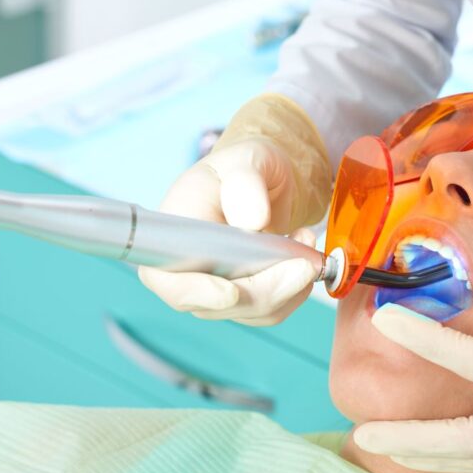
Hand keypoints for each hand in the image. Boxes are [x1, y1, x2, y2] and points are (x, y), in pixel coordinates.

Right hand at [138, 138, 317, 325]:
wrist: (267, 181)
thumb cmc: (248, 167)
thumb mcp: (248, 160)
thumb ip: (246, 183)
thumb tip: (253, 221)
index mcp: (175, 231)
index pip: (167, 277)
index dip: (195, 292)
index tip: (231, 293)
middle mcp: (186, 266)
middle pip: (215, 304)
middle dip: (266, 290)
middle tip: (306, 264)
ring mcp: (213, 286)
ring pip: (248, 312)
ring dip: (288, 287)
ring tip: (305, 241)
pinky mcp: (242, 296)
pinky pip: (269, 310)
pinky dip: (295, 290)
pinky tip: (302, 256)